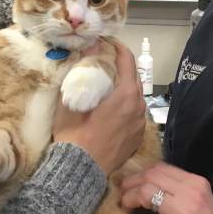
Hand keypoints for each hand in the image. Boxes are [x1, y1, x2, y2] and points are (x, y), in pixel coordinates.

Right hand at [53, 42, 144, 175]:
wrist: (81, 171)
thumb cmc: (74, 135)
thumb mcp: (71, 101)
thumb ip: (81, 72)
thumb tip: (87, 49)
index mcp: (125, 95)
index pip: (127, 61)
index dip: (118, 48)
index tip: (108, 42)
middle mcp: (138, 107)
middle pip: (134, 78)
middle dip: (122, 67)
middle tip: (105, 62)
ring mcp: (140, 124)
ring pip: (135, 97)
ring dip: (124, 88)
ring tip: (108, 86)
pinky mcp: (137, 137)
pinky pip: (134, 114)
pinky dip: (125, 106)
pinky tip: (111, 109)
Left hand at [120, 164, 212, 213]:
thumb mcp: (202, 202)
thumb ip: (182, 192)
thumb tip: (154, 187)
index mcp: (196, 184)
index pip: (162, 169)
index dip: (142, 174)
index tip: (133, 183)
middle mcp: (189, 194)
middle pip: (150, 177)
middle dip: (131, 184)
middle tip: (124, 194)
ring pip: (145, 193)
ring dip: (129, 199)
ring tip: (126, 207)